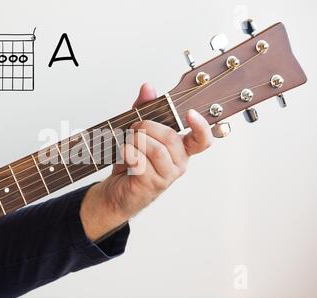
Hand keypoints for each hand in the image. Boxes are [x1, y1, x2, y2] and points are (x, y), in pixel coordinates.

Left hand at [80, 83, 213, 241]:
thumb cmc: (130, 161)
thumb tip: (148, 88)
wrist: (115, 191)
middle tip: (134, 128)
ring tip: (127, 142)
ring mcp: (166, 176)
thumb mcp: (136, 131)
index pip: (202, 139)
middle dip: (147, 127)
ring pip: (157, 150)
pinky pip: (141, 162)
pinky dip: (128, 152)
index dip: (201, 126)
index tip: (190, 113)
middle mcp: (178, 163)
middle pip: (170, 138)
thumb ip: (144, 109)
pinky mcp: (151, 184)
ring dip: (136, 140)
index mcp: (180, 149)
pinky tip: (124, 154)